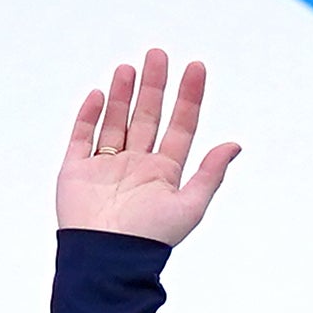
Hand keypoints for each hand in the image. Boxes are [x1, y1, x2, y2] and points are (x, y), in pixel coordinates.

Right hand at [59, 49, 240, 243]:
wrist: (107, 257)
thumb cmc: (151, 237)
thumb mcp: (190, 205)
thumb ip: (210, 173)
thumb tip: (235, 145)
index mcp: (164, 173)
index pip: (181, 126)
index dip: (189, 97)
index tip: (195, 67)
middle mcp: (136, 165)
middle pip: (147, 116)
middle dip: (154, 86)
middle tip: (158, 54)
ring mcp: (106, 166)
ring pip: (116, 121)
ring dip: (123, 94)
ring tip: (129, 67)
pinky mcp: (77, 170)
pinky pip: (82, 136)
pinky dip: (89, 115)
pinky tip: (100, 95)